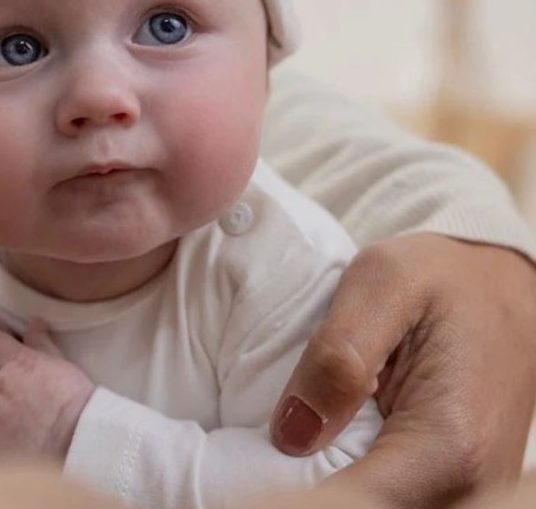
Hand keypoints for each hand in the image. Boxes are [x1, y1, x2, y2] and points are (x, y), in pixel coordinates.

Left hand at [269, 234, 535, 506]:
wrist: (508, 283)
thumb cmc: (446, 277)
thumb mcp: (382, 284)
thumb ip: (337, 357)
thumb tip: (290, 433)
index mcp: (446, 444)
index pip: (351, 501)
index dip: (289, 488)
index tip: (254, 454)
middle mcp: (469, 488)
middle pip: (360, 508)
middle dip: (302, 484)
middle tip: (265, 437)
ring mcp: (469, 492)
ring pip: (375, 503)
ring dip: (326, 479)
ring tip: (294, 431)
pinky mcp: (459, 484)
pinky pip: (394, 494)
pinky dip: (353, 473)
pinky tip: (327, 439)